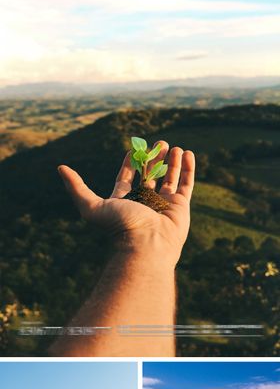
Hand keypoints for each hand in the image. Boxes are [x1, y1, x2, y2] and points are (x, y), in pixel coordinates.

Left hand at [58, 141, 194, 267]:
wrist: (147, 246)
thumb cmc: (120, 227)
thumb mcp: (92, 206)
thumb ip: (76, 187)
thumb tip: (60, 168)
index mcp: (125, 202)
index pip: (127, 179)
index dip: (130, 164)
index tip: (133, 149)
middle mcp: (145, 202)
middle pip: (149, 175)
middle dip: (154, 159)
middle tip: (160, 143)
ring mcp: (164, 204)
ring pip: (169, 178)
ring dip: (171, 162)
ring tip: (174, 146)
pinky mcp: (181, 206)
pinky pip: (186, 184)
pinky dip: (187, 168)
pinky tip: (188, 154)